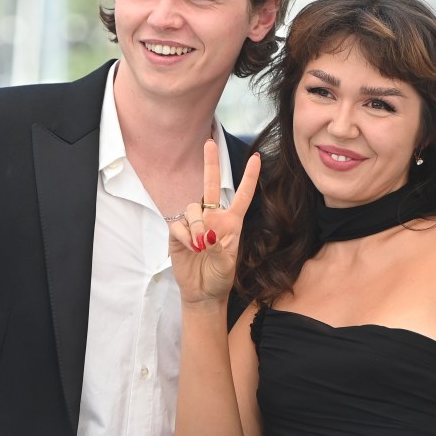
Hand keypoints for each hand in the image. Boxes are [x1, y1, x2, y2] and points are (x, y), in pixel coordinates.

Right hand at [169, 139, 260, 306]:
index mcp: (231, 221)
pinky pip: (179, 224)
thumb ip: (219, 246)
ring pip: (193, 208)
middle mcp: (213, 217)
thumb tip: (206, 232)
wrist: (203, 293)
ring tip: (201, 245)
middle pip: (210, 184)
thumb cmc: (220, 277)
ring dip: (197, 225)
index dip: (249, 177)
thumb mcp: (227, 263)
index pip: (242, 195)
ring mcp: (195, 224)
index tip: (256, 158)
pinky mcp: (179, 233)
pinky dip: (185, 235)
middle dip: (210, 162)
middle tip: (209, 142)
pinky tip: (190, 247)